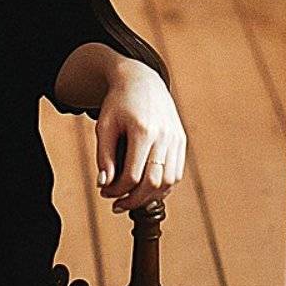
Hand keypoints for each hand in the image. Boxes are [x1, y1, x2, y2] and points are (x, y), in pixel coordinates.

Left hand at [95, 59, 185, 213]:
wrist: (141, 80)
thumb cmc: (118, 103)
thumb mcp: (104, 126)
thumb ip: (104, 156)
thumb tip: (104, 185)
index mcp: (143, 130)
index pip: (133, 175)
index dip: (117, 191)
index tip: (105, 193)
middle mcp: (164, 135)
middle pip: (153, 183)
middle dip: (134, 200)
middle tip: (117, 204)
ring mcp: (176, 138)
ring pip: (169, 181)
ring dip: (150, 196)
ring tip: (131, 198)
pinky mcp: (181, 140)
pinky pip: (176, 172)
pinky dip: (163, 186)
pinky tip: (146, 188)